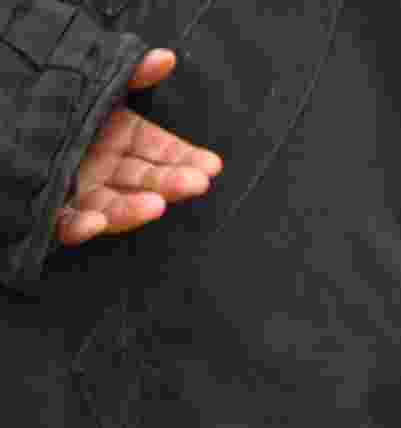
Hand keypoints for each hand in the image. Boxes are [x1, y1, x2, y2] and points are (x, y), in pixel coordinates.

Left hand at [57, 49, 222, 244]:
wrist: (9, 119)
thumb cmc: (58, 101)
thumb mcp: (98, 84)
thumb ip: (132, 72)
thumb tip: (167, 57)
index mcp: (120, 139)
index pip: (161, 151)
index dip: (187, 158)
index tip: (211, 166)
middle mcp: (106, 169)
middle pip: (145, 180)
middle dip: (173, 183)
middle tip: (195, 183)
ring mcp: (82, 192)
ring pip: (115, 206)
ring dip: (136, 209)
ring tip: (157, 205)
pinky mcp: (54, 211)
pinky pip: (68, 224)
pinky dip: (83, 226)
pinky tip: (95, 221)